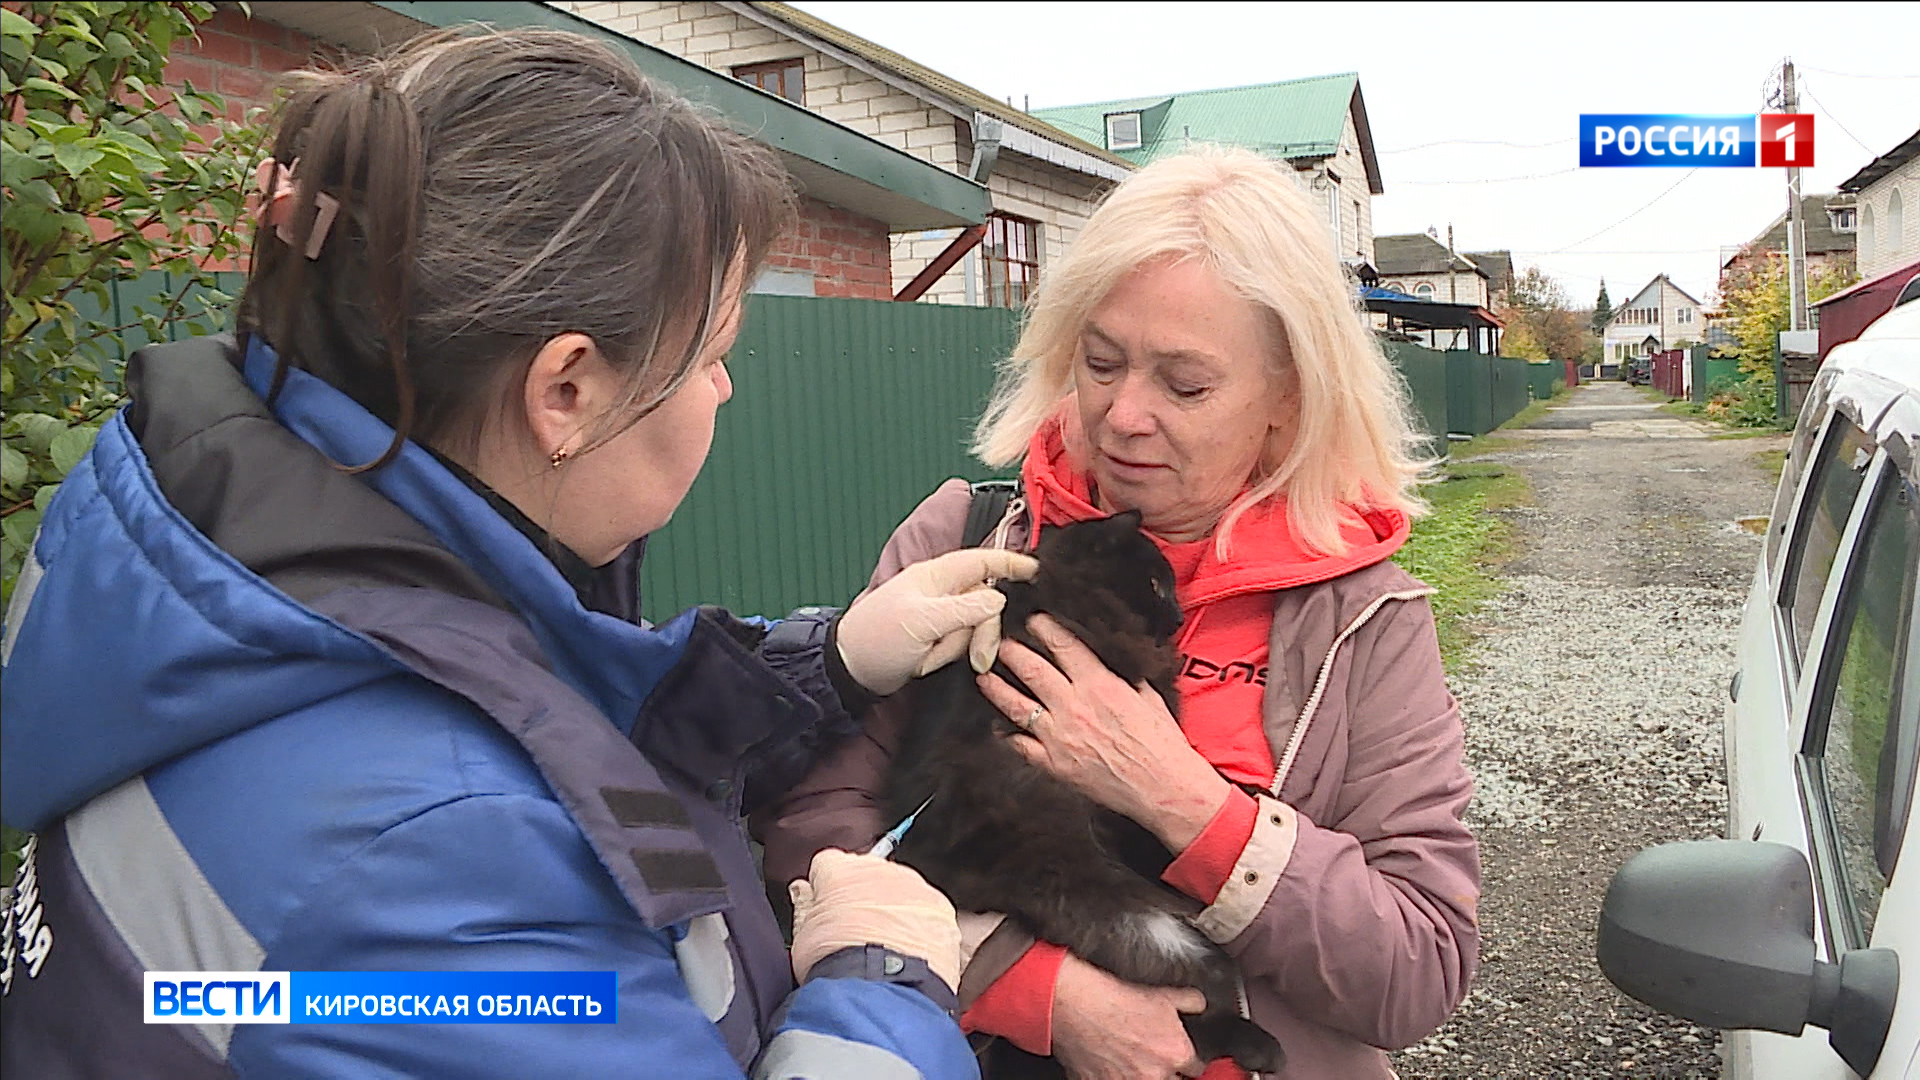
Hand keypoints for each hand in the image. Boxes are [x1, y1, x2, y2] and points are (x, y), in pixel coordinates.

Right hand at [788, 850, 962, 990]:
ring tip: (884, 950)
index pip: (829, 865)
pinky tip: (908, 955)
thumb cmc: (836, 965)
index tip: (826, 910)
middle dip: (863, 898)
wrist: (880, 991)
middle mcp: (881, 871)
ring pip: (903, 893)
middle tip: (855, 935)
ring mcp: (916, 889)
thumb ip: (804, 906)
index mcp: (841, 870)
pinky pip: (930, 914)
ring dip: (894, 913)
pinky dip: (921, 930)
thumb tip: (801, 891)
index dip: (825, 890)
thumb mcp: (802, 937)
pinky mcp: (942, 911)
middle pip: (870, 875)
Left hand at [836, 548, 1039, 695]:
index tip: (1037, 570)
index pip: (981, 561)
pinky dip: (946, 656)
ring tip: (926, 658)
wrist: (849, 670)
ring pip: (974, 628)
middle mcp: (941, 592)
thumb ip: (964, 609)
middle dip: (981, 633)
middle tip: (977, 659)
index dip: (1010, 563)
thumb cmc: (877, 639)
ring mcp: (939, 616)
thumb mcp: (922, 622)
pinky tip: (925, 663)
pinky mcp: (936, 637)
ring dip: (955, 648)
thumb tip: (999, 597)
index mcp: (936, 577)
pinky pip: (960, 644)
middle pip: (985, 603)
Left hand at [980, 613, 1231, 852]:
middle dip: (1011, 651)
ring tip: (983, 676)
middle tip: (999, 641)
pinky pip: (1021, 746)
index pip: (1063, 645)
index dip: (1043, 628)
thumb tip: (1109, 661)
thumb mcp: (1147, 697)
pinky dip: (1007, 735)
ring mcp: (1059, 736)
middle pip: (1031, 669)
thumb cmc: (1161, 744)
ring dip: (996, 688)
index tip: (1033, 619)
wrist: (1163, 788)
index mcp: (1100, 685)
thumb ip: (1122, 677)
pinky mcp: (1054, 764)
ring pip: (1016, 705)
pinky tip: (998, 727)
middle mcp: (1074, 706)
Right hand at [1051, 952, 1206, 1079]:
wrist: (1077, 1005)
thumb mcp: (1162, 994)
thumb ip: (1189, 1002)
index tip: (1181, 1058)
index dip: (1188, 1061)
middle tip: (1153, 1057)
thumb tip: (1199, 1005)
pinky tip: (1113, 1064)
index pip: (1197, 1069)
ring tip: (1133, 1061)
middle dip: (1168, 1072)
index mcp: (1176, 1053)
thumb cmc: (1114, 1000)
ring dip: (1143, 1076)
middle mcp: (1155, 1075)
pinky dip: (1116, 1078)